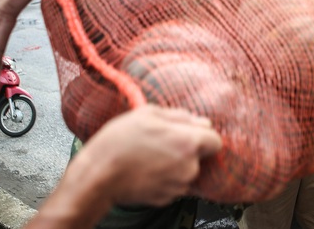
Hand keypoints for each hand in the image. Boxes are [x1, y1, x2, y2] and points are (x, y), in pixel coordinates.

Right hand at [29, 106, 221, 228]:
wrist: (98, 175)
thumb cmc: (119, 142)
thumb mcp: (148, 114)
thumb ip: (180, 116)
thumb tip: (201, 121)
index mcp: (188, 143)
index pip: (216, 141)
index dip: (203, 135)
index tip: (190, 132)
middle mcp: (188, 167)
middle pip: (199, 156)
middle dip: (186, 148)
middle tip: (160, 141)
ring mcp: (178, 186)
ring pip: (186, 170)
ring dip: (174, 163)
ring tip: (149, 154)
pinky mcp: (166, 199)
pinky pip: (173, 184)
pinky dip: (164, 177)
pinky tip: (145, 168)